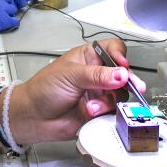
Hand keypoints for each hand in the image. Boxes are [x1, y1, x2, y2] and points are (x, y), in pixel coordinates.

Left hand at [8, 39, 143, 143]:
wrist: (33, 117)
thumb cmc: (44, 89)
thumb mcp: (70, 75)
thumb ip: (96, 75)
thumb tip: (121, 74)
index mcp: (89, 57)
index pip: (113, 49)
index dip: (120, 55)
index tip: (123, 65)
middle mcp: (97, 75)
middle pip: (124, 73)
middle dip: (128, 80)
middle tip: (132, 86)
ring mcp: (100, 94)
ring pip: (120, 95)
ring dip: (108, 100)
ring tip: (92, 106)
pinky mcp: (100, 112)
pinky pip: (114, 112)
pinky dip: (106, 113)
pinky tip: (92, 113)